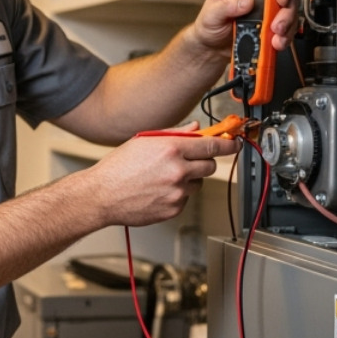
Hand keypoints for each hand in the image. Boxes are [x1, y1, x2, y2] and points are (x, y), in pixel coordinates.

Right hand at [81, 125, 239, 227]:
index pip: (211, 145)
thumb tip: (196, 129)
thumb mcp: (144, 141)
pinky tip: (157, 190)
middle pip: (210, 165)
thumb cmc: (118, 167)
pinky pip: (186, 198)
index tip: (234, 143)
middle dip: (203, 162)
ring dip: (188, 179)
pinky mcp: (174, 208)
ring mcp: (177, 191)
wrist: (102, 195)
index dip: (227, 144)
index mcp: (170, 149)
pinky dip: (177, 194)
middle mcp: (177, 170)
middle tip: (188, 161)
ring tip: (163, 178)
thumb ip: (174, 134)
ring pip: (198, 183)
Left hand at [192, 0, 295, 53]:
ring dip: (287, 23)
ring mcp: (267, 9)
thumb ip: (227, 6)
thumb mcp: (211, 13)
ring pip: (289, 9)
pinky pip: (287, 27)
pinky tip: (276, 42)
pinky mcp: (271, 25)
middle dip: (286, 7)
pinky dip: (285, 36)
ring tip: (276, 35)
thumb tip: (246, 0)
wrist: (210, 48)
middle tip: (277, 22)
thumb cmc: (208, 24)